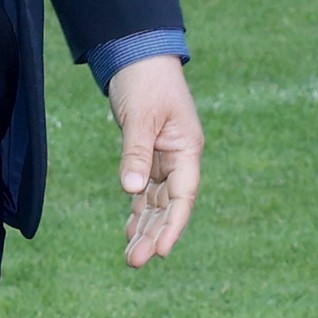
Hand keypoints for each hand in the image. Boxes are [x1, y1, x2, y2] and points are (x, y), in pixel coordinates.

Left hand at [106, 56, 202, 267]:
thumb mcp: (140, 117)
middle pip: (170, 205)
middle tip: (135, 262)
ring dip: (145, 228)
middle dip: (155, 234)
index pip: (183, 195)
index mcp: (187, 148)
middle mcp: (180, 158)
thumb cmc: (145, 81)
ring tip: (132, 257)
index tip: (161, 251)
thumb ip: (136, 153)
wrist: (138, 55)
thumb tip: (130, 190)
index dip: (173, 225)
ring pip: (157, 202)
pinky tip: (130, 230)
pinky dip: (138, 210)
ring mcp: (165, 158)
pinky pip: (146, 190)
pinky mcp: (149, 155)